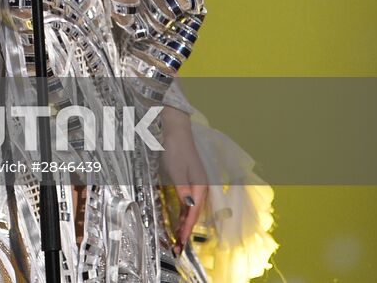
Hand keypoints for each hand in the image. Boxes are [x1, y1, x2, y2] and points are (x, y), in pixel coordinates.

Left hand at [159, 107, 208, 257]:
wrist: (175, 130)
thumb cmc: (175, 149)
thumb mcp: (176, 170)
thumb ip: (183, 190)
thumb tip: (189, 207)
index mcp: (200, 186)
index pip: (194, 213)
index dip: (187, 229)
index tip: (180, 242)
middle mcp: (201, 187)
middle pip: (194, 213)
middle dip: (186, 230)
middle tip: (177, 245)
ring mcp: (196, 183)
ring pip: (191, 208)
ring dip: (185, 222)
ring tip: (178, 236)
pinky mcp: (189, 180)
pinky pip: (188, 201)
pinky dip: (184, 212)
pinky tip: (180, 218)